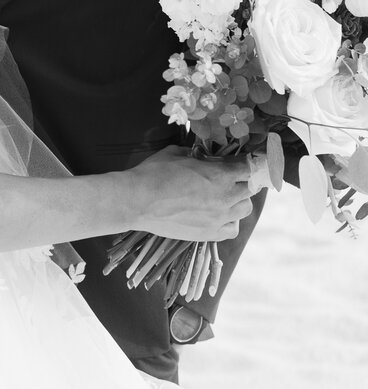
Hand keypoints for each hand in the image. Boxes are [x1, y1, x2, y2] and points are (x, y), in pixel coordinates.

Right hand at [128, 146, 253, 241]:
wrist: (137, 201)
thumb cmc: (154, 173)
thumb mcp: (176, 153)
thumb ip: (197, 155)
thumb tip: (203, 156)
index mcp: (219, 174)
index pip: (248, 167)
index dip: (249, 162)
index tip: (246, 160)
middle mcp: (225, 198)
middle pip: (250, 189)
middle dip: (244, 180)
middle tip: (233, 175)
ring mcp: (218, 219)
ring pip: (245, 209)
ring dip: (239, 200)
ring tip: (225, 195)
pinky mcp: (209, 234)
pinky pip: (232, 229)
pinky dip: (230, 221)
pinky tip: (219, 214)